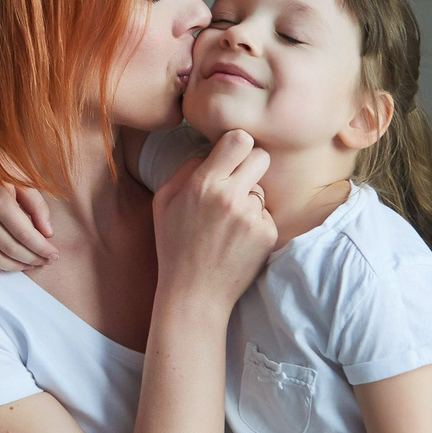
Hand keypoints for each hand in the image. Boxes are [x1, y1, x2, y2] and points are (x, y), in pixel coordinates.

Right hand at [0, 182, 55, 271]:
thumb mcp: (22, 178)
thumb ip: (37, 206)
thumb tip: (47, 235)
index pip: (25, 235)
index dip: (42, 249)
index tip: (54, 256)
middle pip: (10, 249)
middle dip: (32, 259)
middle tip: (45, 262)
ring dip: (13, 266)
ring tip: (29, 264)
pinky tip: (5, 262)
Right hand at [151, 128, 274, 309]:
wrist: (194, 293)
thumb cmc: (175, 246)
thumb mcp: (163, 202)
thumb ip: (186, 170)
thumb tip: (210, 152)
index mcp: (204, 184)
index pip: (239, 139)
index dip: (238, 144)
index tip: (232, 154)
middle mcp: (230, 196)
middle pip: (261, 156)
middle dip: (250, 165)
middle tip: (237, 183)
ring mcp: (252, 216)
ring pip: (262, 188)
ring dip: (250, 199)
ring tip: (228, 223)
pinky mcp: (267, 234)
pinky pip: (266, 213)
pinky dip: (255, 222)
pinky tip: (237, 239)